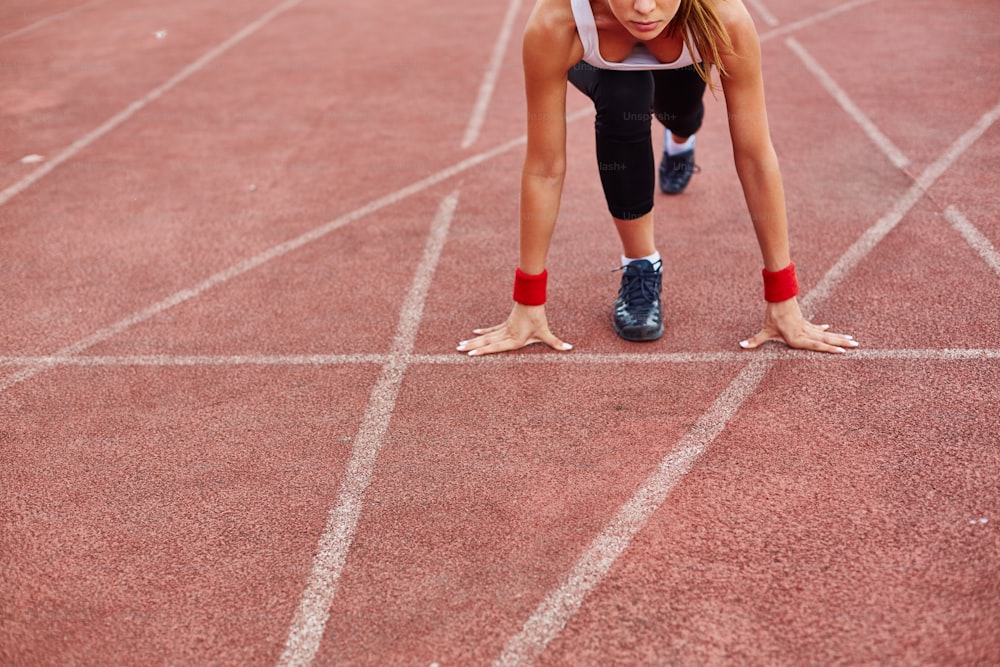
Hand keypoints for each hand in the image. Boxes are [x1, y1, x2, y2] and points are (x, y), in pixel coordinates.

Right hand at [457, 303, 572, 355]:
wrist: (532, 300)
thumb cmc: (538, 318)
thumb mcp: (546, 332)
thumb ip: (556, 343)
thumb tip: (569, 348)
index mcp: (514, 340)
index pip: (496, 347)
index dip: (483, 352)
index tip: (471, 355)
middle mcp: (506, 335)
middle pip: (486, 342)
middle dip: (472, 347)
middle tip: (458, 350)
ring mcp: (504, 329)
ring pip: (486, 337)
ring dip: (473, 341)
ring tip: (460, 345)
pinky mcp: (505, 324)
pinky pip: (491, 329)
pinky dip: (483, 332)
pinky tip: (474, 334)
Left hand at [739, 297, 857, 353]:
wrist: (779, 297)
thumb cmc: (772, 315)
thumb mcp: (764, 330)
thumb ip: (755, 340)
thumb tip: (741, 345)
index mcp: (797, 338)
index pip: (816, 345)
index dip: (829, 349)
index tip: (842, 351)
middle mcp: (805, 333)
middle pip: (826, 339)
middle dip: (841, 343)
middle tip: (856, 345)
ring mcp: (806, 327)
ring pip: (826, 334)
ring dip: (839, 337)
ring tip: (852, 340)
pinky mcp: (805, 322)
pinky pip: (817, 329)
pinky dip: (824, 330)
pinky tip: (831, 330)